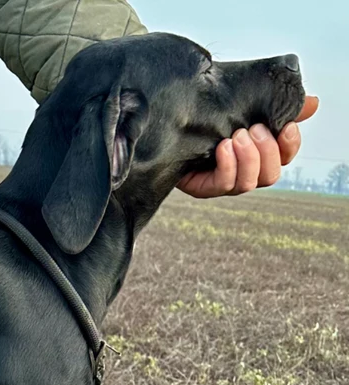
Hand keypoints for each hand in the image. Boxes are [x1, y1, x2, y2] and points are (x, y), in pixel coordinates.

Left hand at [178, 96, 318, 197]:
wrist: (168, 122)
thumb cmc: (207, 114)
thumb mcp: (242, 105)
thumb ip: (274, 106)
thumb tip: (311, 103)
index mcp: (256, 152)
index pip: (284, 156)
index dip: (290, 145)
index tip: (285, 127)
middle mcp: (243, 171)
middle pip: (270, 175)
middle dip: (266, 151)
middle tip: (252, 130)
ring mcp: (223, 182)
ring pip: (249, 183)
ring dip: (248, 159)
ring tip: (235, 137)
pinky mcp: (203, 188)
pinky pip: (224, 184)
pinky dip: (229, 166)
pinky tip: (223, 148)